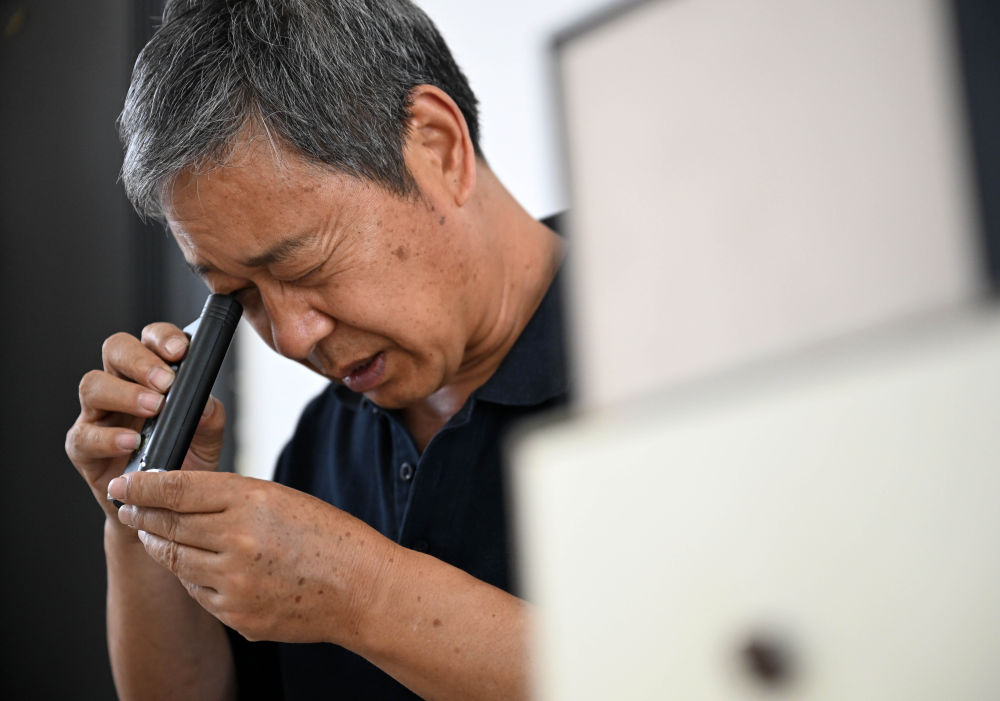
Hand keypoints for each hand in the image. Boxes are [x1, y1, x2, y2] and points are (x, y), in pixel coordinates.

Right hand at [65, 323, 225, 519]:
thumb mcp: (209, 437)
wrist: (165, 507)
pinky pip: (85, 435)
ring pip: (93, 384)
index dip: (163, 338)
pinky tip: (132, 443)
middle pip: (116, 350)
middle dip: (141, 360)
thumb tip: (203, 403)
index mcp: (153, 374)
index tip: (180, 351)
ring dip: (124, 393)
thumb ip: (210, 415)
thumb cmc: (185, 461)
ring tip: (153, 408)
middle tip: (166, 382)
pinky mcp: (83, 446)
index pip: (151, 339)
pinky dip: (109, 438)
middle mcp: (122, 386)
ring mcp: (98, 414)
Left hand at [108, 469, 395, 645]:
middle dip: (142, 514)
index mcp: (252, 502)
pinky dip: (190, 576)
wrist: (361, 589)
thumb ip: (233, 498)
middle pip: (168, 525)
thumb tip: (184, 497)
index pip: (178, 489)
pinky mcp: (236, 615)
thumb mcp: (283, 498)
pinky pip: (197, 591)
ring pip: (175, 561)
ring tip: (154, 534)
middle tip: (129, 507)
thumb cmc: (331, 538)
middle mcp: (237, 541)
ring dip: (160, 545)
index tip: (125, 483)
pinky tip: (193, 565)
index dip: (143, 485)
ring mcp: (234, 583)